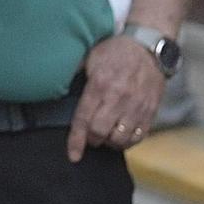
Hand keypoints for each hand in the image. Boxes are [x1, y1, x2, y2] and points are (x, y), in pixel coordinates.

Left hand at [66, 35, 165, 161]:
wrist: (149, 48)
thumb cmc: (116, 51)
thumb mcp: (91, 57)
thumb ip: (75, 73)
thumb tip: (53, 84)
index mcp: (100, 85)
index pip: (84, 119)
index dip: (77, 140)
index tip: (73, 155)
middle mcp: (119, 97)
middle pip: (100, 132)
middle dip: (92, 139)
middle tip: (90, 135)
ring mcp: (136, 106)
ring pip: (120, 139)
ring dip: (110, 142)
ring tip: (106, 135)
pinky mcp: (151, 111)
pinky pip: (138, 137)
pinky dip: (128, 141)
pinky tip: (121, 135)